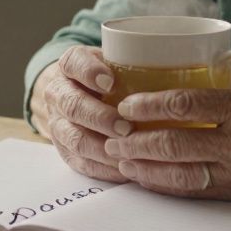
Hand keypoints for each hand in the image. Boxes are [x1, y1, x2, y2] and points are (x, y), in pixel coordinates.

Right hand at [30, 45, 131, 182]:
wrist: (78, 96)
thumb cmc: (108, 77)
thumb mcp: (115, 62)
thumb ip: (131, 64)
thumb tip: (171, 70)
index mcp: (70, 65)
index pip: (74, 63)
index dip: (90, 73)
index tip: (110, 82)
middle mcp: (58, 94)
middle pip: (73, 106)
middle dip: (100, 118)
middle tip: (126, 127)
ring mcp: (58, 124)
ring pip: (75, 139)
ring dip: (102, 148)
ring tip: (127, 151)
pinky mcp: (65, 151)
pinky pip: (82, 163)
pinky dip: (104, 168)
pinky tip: (124, 168)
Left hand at [103, 80, 230, 200]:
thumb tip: (207, 82)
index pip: (188, 103)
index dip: (151, 104)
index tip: (128, 103)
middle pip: (176, 141)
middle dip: (138, 140)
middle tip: (113, 134)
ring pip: (182, 172)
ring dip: (147, 168)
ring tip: (122, 161)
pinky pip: (200, 190)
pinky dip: (171, 185)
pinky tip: (152, 180)